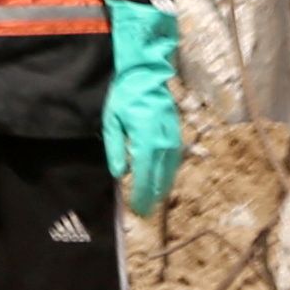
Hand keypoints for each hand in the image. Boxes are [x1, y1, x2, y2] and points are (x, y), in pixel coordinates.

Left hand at [103, 0, 186, 217]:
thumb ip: (115, 149)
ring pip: (169, 173)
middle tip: (143, 213)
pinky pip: (174, 162)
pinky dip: (168, 175)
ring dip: (161, 189)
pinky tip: (162, 183)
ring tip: (153, 203)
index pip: (143, 177)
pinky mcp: (177, 136)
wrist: (148, 75)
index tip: (136, 210)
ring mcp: (173, 140)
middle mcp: (163, 144)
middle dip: (151, 198)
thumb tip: (119, 174)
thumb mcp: (112, 122)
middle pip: (159, 179)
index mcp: (146, 141)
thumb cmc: (126, 96)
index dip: (140, 196)